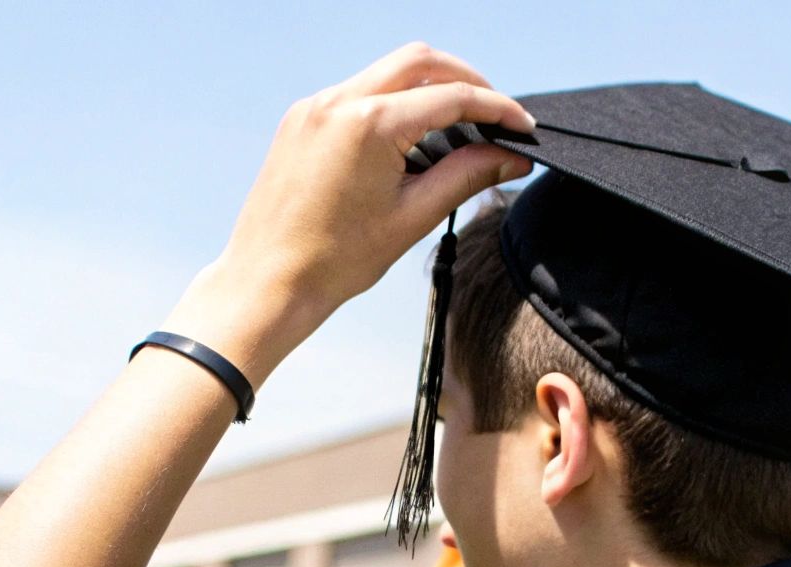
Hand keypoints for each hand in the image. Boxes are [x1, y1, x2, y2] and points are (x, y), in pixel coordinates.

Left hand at [211, 43, 535, 340]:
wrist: (269, 280)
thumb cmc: (334, 260)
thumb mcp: (414, 217)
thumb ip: (468, 176)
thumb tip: (510, 157)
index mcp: (370, 125)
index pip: (452, 97)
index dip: (497, 109)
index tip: (522, 127)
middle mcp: (338, 102)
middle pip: (421, 61)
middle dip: (465, 80)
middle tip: (494, 114)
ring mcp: (315, 107)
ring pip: (388, 72)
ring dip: (428, 89)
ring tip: (457, 131)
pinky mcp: (302, 119)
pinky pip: (358, 92)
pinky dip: (393, 104)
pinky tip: (411, 141)